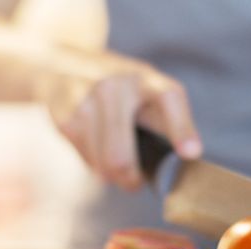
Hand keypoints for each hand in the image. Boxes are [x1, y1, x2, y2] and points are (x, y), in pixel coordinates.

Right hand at [37, 50, 201, 190]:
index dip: (181, 129)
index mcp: (146, 79)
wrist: (60, 64)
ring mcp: (85, 100)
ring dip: (110, 174)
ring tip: (112, 158)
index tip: (190, 153)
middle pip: (121, 157)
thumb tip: (189, 157)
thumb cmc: (117, 86)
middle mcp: (115, 86)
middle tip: (134, 182)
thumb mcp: (148, 89)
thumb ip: (168, 120)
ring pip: (102, 166)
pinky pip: (86, 160)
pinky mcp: (64, 116)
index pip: (168, 100)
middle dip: (131, 180)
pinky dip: (93, 163)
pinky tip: (93, 145)